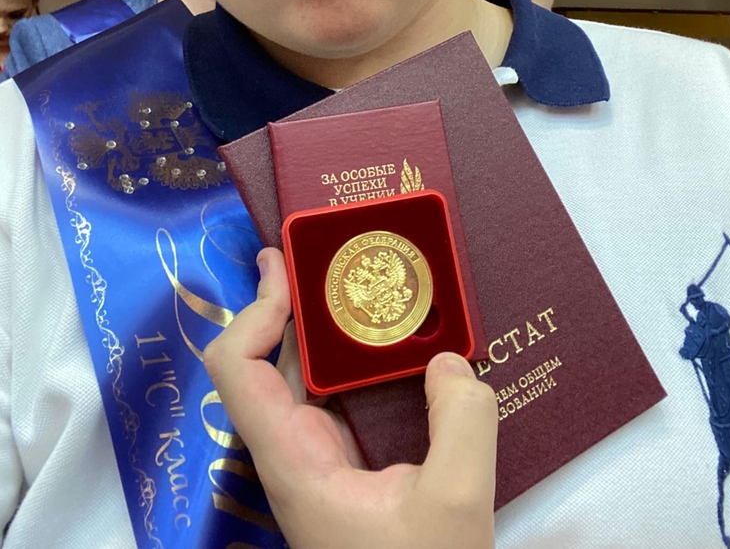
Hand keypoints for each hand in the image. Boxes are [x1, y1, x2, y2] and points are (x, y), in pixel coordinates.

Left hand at [204, 247, 498, 548]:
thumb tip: (450, 360)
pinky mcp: (351, 470)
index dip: (253, 310)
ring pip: (307, 377)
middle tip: (326, 250)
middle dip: (294, 300)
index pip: (238, 369)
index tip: (288, 267)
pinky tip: (398, 341)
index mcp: (294, 460)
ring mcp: (322, 461)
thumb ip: (463, 424)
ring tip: (363, 278)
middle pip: (270, 359)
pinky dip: (359, 359)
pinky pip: (342, 399)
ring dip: (327, 326)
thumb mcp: (457, 507)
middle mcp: (296, 452)